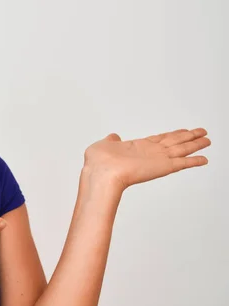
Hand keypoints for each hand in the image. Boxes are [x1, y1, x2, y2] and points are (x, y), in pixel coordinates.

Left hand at [83, 127, 210, 191]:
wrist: (101, 174)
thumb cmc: (98, 163)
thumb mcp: (103, 145)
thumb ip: (111, 140)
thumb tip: (113, 136)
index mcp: (137, 148)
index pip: (159, 139)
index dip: (172, 135)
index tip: (182, 131)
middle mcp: (150, 154)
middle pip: (174, 143)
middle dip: (189, 138)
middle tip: (202, 133)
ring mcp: (157, 160)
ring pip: (182, 150)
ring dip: (195, 145)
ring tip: (208, 140)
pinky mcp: (163, 167)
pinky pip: (183, 163)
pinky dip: (194, 161)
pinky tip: (204, 159)